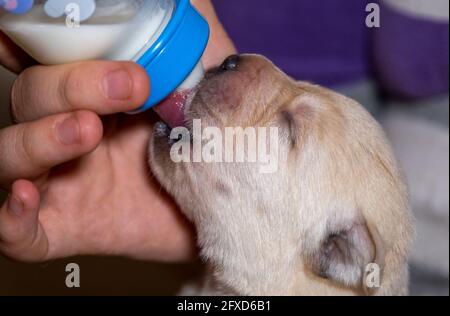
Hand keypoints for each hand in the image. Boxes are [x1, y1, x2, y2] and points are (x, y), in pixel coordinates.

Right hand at [0, 1, 235, 261]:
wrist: (226, 201)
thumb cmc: (210, 138)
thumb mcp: (204, 76)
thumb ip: (185, 31)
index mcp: (91, 91)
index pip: (36, 58)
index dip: (23, 38)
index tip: (44, 22)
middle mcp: (66, 129)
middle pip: (28, 96)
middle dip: (70, 85)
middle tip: (132, 85)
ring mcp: (62, 181)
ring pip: (8, 156)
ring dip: (37, 137)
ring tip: (87, 130)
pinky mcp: (66, 228)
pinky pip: (16, 232)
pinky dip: (8, 217)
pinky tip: (27, 198)